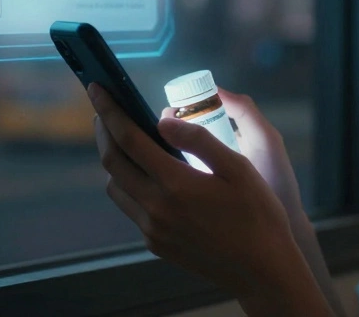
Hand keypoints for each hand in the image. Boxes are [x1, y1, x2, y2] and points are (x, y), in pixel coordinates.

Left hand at [89, 83, 321, 311]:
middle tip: (104, 109)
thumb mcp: (238, 168)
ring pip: (116, 187)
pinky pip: (131, 208)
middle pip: (112, 162)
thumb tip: (163, 119)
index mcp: (175, 184)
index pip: (128, 138)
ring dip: (113, 160)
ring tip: (124, 140)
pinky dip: (129, 184)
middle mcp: (156, 208)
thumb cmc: (257, 215)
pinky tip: (146, 175)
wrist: (262, 270)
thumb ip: (197, 140)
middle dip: (104, 130)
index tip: (96, 88)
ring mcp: (153, 229)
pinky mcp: (156, 244)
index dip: (109, 110)